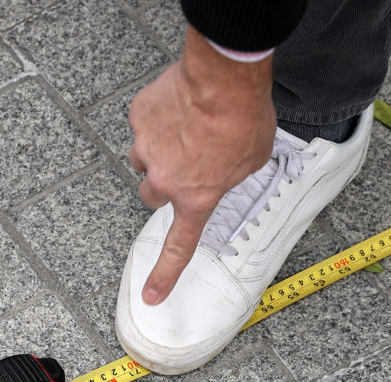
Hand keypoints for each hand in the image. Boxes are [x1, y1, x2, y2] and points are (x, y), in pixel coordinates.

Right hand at [129, 26, 275, 303]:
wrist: (224, 77)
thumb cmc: (244, 118)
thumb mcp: (252, 161)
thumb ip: (229, 175)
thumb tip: (221, 169)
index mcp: (197, 199)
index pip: (178, 248)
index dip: (164, 275)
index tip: (151, 295)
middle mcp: (165, 180)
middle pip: (150, 194)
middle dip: (163, 182)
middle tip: (183, 163)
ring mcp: (147, 148)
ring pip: (145, 156)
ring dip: (161, 147)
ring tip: (187, 125)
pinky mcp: (139, 118)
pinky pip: (145, 122)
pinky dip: (159, 115)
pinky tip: (180, 102)